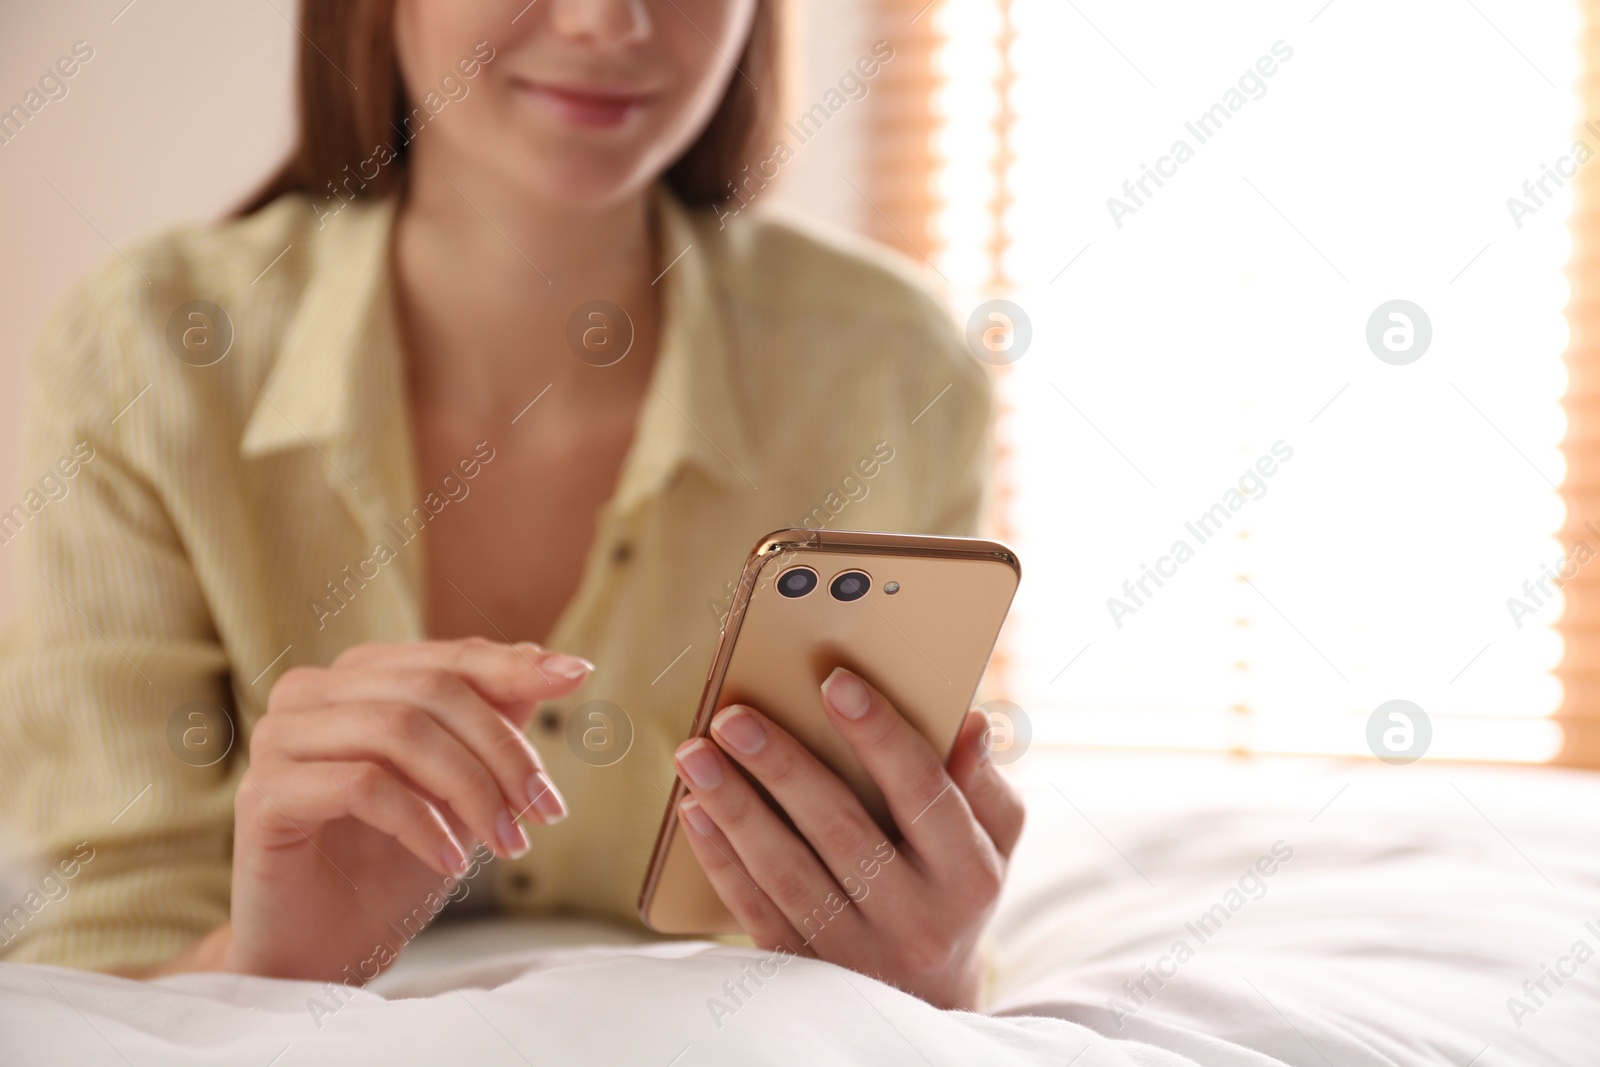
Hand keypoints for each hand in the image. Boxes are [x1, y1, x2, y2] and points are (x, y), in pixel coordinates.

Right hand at [225, 637, 590, 980]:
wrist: (324, 949)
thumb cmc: (392, 865)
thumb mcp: (462, 788)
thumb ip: (496, 723)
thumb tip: (559, 666)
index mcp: (358, 678)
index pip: (448, 658)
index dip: (514, 666)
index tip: (575, 676)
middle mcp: (311, 693)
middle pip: (430, 691)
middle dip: (502, 750)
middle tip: (545, 810)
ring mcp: (279, 738)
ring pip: (399, 731)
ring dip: (471, 789)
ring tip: (507, 844)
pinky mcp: (263, 794)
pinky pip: (363, 785)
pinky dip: (422, 822)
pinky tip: (451, 860)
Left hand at [672, 667, 1024, 1008]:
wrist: (931, 998)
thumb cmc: (957, 888)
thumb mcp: (994, 840)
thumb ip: (981, 782)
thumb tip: (970, 723)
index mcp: (969, 876)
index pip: (924, 793)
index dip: (880, 736)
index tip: (836, 682)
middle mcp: (916, 919)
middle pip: (841, 831)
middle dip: (783, 768)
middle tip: (734, 717)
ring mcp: (857, 953)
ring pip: (788, 873)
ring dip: (736, 808)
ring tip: (696, 754)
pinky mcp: (806, 971)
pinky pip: (756, 911)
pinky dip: (721, 859)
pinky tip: (695, 811)